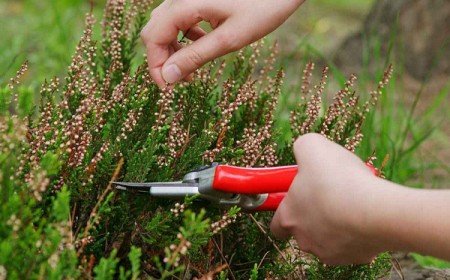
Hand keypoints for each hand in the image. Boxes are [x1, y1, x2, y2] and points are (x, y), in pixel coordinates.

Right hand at [140, 0, 303, 87]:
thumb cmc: (262, 9)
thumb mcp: (228, 39)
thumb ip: (195, 57)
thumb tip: (168, 77)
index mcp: (184, 3)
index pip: (153, 37)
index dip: (156, 65)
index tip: (169, 88)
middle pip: (155, 31)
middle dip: (163, 58)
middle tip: (182, 80)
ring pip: (165, 25)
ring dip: (173, 48)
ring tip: (193, 67)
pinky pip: (179, 18)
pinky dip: (184, 36)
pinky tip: (202, 43)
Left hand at [270, 133, 385, 264]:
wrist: (377, 211)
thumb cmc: (338, 179)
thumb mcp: (312, 147)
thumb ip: (302, 148)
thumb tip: (303, 152)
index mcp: (289, 217)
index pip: (276, 224)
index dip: (286, 208)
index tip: (299, 195)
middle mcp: (304, 240)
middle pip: (305, 230)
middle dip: (315, 214)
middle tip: (331, 194)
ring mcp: (330, 253)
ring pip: (330, 238)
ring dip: (337, 223)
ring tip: (353, 202)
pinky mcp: (356, 258)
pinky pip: (354, 244)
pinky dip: (359, 232)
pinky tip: (368, 215)